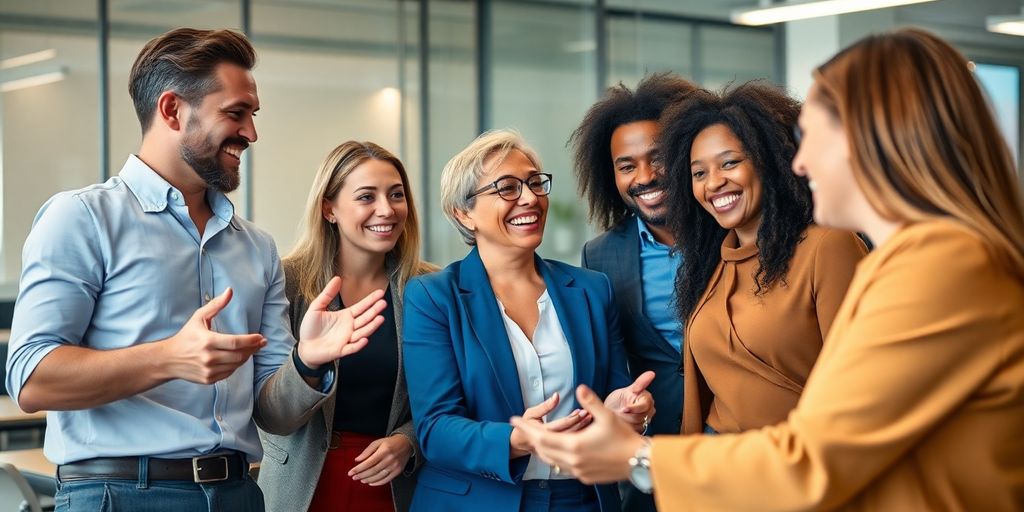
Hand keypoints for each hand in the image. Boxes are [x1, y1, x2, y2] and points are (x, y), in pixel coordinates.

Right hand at [162, 288, 266, 383]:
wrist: (168, 359)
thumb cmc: (186, 336)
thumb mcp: (198, 318)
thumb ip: (216, 305)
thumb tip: (230, 291)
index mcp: (208, 341)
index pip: (236, 343)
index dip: (252, 341)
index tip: (261, 337)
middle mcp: (209, 358)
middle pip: (240, 355)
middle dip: (253, 349)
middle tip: (260, 343)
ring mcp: (209, 370)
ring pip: (236, 365)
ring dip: (246, 357)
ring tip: (250, 349)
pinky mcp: (208, 379)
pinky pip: (229, 373)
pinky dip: (236, 365)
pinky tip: (237, 358)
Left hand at [296, 276, 387, 368]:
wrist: (304, 346)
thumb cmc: (310, 328)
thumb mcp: (317, 307)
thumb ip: (328, 294)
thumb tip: (337, 278)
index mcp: (345, 316)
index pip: (361, 307)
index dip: (370, 300)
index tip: (380, 293)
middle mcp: (349, 327)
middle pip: (365, 318)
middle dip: (374, 311)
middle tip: (383, 303)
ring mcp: (347, 339)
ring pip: (362, 332)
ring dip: (371, 326)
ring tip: (380, 318)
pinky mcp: (341, 350)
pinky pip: (352, 347)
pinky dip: (359, 344)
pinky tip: (365, 339)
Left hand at [349, 434, 413, 485]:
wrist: (406, 444)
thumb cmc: (390, 443)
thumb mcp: (377, 442)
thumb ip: (367, 451)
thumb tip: (357, 459)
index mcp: (383, 451)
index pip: (368, 462)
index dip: (358, 469)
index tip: (351, 472)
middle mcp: (389, 459)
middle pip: (372, 470)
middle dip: (361, 475)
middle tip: (354, 477)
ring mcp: (394, 466)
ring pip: (378, 476)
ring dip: (368, 480)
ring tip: (361, 480)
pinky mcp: (397, 471)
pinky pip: (386, 480)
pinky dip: (377, 483)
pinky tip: (370, 483)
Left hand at [510, 384, 644, 483]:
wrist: (638, 461)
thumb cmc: (624, 437)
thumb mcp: (607, 416)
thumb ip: (590, 401)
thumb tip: (579, 387)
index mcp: (574, 445)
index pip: (542, 436)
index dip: (527, 427)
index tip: (514, 419)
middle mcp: (572, 461)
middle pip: (543, 449)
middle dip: (531, 437)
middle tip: (522, 427)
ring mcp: (577, 471)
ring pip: (551, 461)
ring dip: (541, 449)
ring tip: (535, 438)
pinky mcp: (584, 477)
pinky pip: (562, 468)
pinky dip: (554, 459)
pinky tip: (555, 452)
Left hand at [603, 371, 655, 432]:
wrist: (610, 411)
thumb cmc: (619, 399)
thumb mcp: (627, 390)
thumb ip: (640, 383)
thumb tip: (652, 373)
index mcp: (647, 400)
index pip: (645, 406)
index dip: (634, 408)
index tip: (624, 408)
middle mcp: (649, 411)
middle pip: (641, 417)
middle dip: (627, 415)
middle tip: (618, 412)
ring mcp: (645, 421)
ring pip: (637, 424)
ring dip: (625, 422)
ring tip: (618, 417)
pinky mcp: (639, 430)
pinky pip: (634, 431)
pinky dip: (625, 428)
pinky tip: (620, 424)